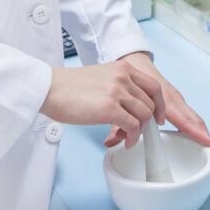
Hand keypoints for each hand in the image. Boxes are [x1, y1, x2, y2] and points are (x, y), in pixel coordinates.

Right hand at [40, 58, 166, 149]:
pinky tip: (125, 140)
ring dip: (139, 131)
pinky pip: (132, 126)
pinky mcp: (108, 109)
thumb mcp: (102, 76)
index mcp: (123, 68)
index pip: (154, 86)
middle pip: (151, 103)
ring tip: (128, 138)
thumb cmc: (70, 87)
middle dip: (148, 122)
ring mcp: (117, 92)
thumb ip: (120, 86)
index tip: (158, 117)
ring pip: (144, 116)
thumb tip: (132, 106)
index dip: (160, 105)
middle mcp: (123, 77)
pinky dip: (132, 137)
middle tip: (138, 131)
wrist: (49, 88)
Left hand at [104, 53, 209, 149]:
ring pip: (192, 117)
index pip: (183, 120)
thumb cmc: (130, 80)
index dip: (197, 132)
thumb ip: (117, 124)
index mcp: (162, 99)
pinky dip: (195, 126)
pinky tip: (200, 136)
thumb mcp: (121, 102)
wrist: (135, 61)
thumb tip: (110, 142)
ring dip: (201, 131)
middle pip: (193, 119)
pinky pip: (188, 115)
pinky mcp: (176, 99)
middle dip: (204, 135)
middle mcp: (174, 98)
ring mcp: (177, 98)